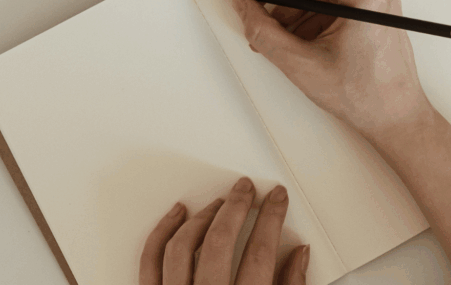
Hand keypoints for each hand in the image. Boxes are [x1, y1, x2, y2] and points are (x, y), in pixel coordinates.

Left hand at [140, 177, 308, 284]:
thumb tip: (299, 256)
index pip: (259, 253)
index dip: (271, 219)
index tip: (277, 198)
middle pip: (220, 241)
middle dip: (235, 207)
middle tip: (245, 189)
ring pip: (183, 246)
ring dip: (202, 218)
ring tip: (218, 203)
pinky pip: (151, 260)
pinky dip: (163, 232)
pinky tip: (177, 214)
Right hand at [230, 0, 432, 141]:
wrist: (396, 119)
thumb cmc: (366, 97)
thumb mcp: (301, 64)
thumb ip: (263, 31)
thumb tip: (243, 5)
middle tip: (251, 5)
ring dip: (289, 5)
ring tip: (272, 33)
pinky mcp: (372, 8)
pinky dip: (307, 14)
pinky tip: (294, 38)